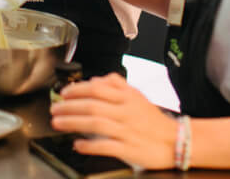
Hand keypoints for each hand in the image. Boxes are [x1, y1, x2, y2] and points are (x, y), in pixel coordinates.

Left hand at [50, 73, 177, 168]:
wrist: (175, 141)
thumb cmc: (154, 120)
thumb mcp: (138, 96)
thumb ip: (117, 85)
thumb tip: (97, 80)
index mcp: (128, 98)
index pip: (98, 89)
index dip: (78, 90)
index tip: (64, 92)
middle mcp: (126, 112)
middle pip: (93, 105)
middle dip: (69, 107)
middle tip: (54, 109)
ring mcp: (127, 131)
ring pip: (96, 124)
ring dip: (73, 123)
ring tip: (58, 123)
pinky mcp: (129, 149)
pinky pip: (106, 146)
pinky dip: (90, 145)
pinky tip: (78, 144)